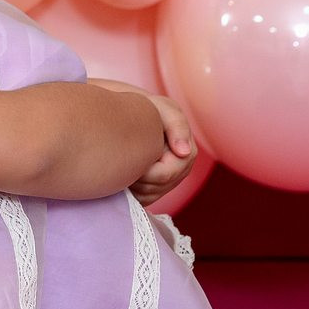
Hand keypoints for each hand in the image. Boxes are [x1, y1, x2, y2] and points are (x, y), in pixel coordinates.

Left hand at [86, 77, 196, 207]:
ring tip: (123, 162)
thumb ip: (177, 125)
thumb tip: (184, 152)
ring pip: (149, 195)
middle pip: (157, 188)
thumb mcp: (161, 108)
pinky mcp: (153, 190)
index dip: (147, 169)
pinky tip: (123, 172)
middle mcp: (181, 170)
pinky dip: (129, 189)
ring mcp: (168, 183)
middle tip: (123, 160)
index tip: (131, 157)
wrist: (129, 115)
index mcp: (186, 153)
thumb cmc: (146, 109)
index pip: (167, 174)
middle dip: (138, 177)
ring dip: (132, 182)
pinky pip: (141, 199)